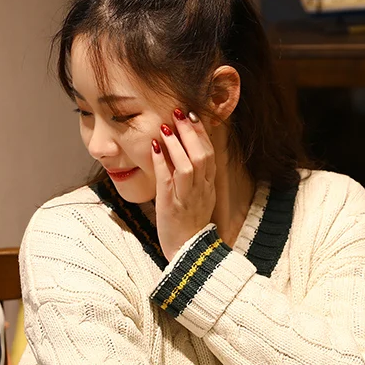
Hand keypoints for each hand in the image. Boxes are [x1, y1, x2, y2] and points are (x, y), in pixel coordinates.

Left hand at [151, 109, 216, 260]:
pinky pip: (168, 181)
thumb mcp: (199, 197)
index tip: (194, 115)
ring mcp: (187, 198)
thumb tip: (184, 152)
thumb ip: (196, 176)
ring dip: (177, 144)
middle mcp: (201, 189)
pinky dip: (162, 163)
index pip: (210, 153)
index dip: (202, 133)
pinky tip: (154, 148)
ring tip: (166, 126)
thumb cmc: (189, 224)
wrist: (188, 252)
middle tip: (180, 111)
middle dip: (191, 132)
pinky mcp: (171, 206)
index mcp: (209, 186)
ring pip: (188, 166)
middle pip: (202, 155)